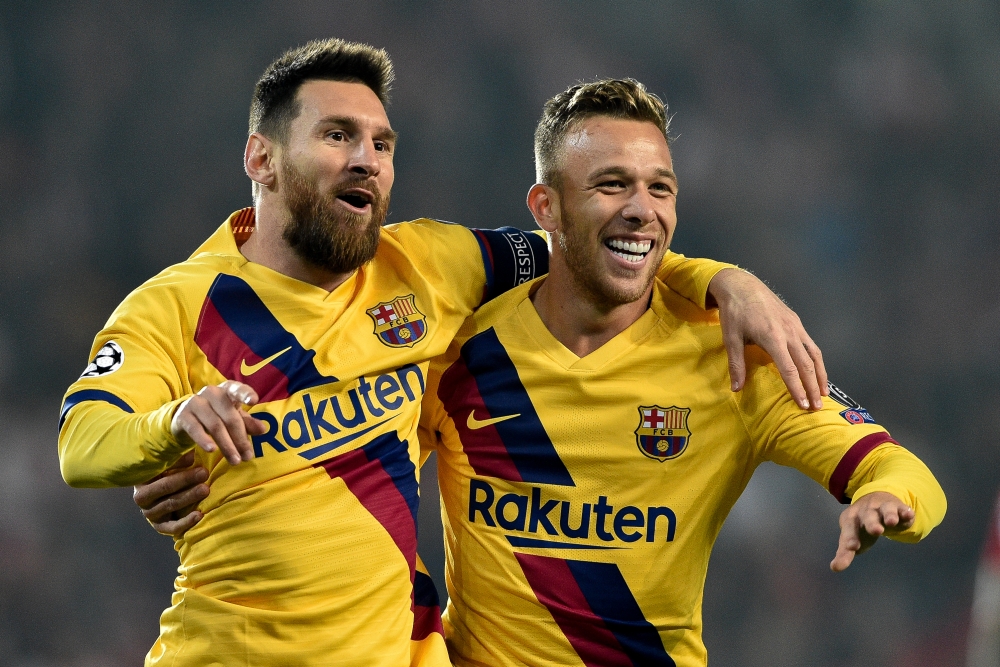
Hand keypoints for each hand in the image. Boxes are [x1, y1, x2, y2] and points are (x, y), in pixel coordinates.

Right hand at [133, 451, 210, 536]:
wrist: (161, 497)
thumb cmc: (167, 474)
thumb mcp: (169, 465)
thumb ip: (177, 459)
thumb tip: (191, 454)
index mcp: (142, 479)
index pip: (158, 470)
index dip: (176, 464)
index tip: (193, 458)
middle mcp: (142, 497)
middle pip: (165, 487)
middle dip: (186, 479)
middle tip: (204, 473)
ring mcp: (150, 513)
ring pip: (171, 504)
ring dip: (189, 496)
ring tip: (206, 489)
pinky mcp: (160, 526)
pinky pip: (172, 527)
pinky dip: (186, 522)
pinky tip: (199, 515)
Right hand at [171, 380, 267, 465]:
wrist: (185, 417)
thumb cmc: (217, 414)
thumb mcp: (234, 417)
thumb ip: (248, 423)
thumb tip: (263, 430)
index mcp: (227, 390)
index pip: (237, 389)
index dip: (245, 394)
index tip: (253, 401)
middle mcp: (211, 392)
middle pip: (230, 416)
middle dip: (240, 438)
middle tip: (248, 456)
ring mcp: (195, 402)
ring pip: (215, 425)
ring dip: (227, 445)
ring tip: (235, 461)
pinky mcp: (183, 415)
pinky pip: (195, 429)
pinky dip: (204, 440)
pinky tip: (212, 450)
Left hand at [708, 268, 826, 409]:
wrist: (742, 285)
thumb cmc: (735, 312)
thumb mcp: (731, 338)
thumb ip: (736, 364)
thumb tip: (735, 389)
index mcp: (773, 337)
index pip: (789, 369)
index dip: (797, 388)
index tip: (803, 405)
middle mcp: (789, 332)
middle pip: (806, 364)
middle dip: (812, 387)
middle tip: (817, 407)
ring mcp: (795, 326)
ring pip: (814, 354)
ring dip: (820, 375)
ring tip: (823, 394)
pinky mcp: (797, 322)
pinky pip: (811, 345)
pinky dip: (817, 361)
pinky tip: (817, 372)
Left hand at [830, 491, 914, 571]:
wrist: (874, 500)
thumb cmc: (861, 525)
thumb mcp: (852, 538)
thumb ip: (845, 553)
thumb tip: (835, 568)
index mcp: (852, 519)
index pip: (849, 529)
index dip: (850, 537)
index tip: (852, 547)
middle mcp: (866, 511)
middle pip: (868, 516)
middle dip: (871, 523)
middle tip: (876, 531)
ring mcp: (882, 507)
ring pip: (885, 510)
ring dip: (888, 515)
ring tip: (892, 522)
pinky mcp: (898, 507)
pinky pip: (902, 509)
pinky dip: (905, 512)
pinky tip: (909, 515)